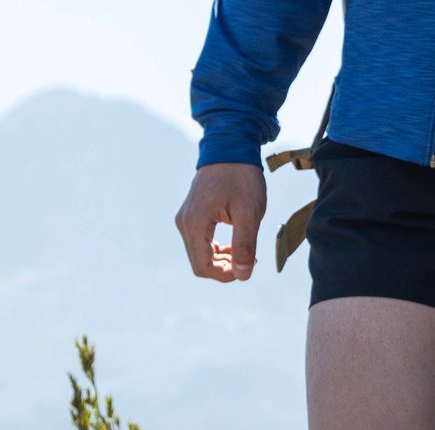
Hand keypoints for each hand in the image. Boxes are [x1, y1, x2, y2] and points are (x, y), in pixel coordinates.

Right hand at [174, 163, 266, 281]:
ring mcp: (186, 218)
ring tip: (246, 252)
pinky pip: (201, 243)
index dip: (225, 275)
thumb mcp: (249, 213)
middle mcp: (184, 222)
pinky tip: (236, 244)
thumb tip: (242, 276)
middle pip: (200, 263)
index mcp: (195, 222)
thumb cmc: (242, 177)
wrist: (231, 148)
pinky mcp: (192, 215)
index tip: (247, 267)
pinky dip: (218, 250)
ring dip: (223, 260)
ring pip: (200, 255)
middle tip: (250, 259)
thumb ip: (245, 246)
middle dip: (225, 268)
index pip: (203, 266)